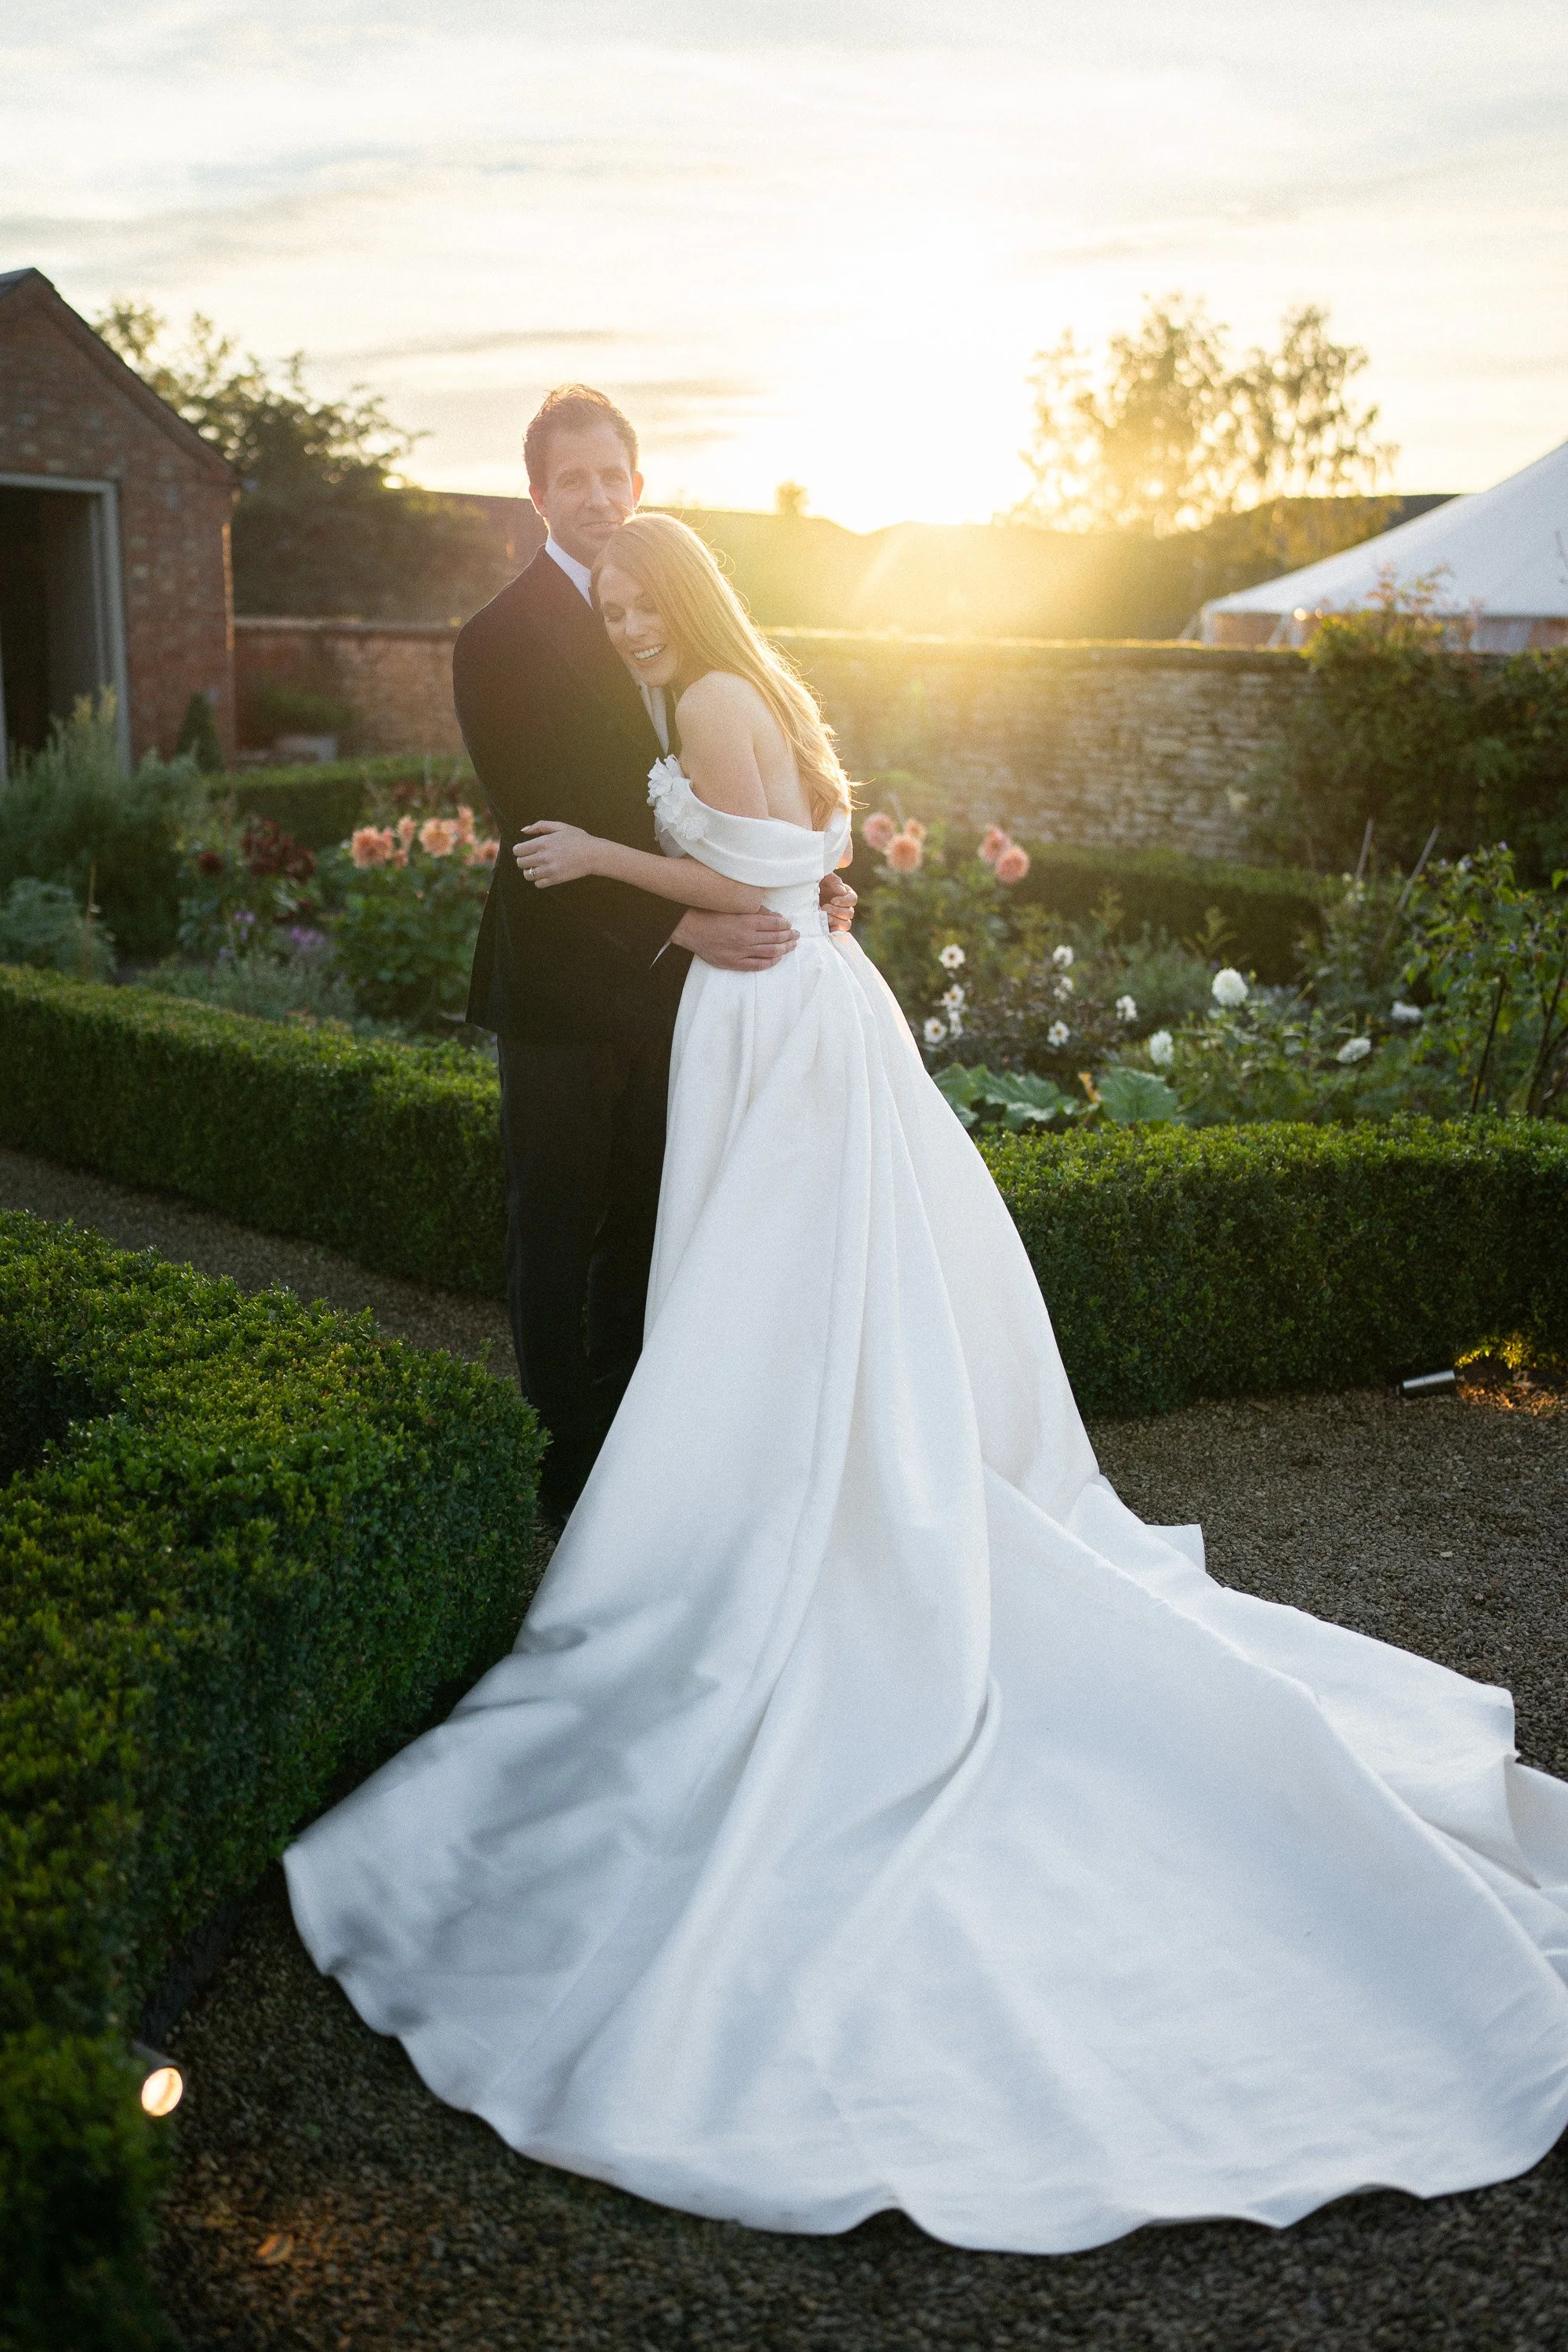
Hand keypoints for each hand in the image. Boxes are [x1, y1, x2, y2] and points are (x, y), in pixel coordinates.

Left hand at [515, 821, 600, 886]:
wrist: (594, 854)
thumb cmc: (577, 838)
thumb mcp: (560, 826)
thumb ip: (540, 826)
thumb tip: (523, 830)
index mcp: (543, 842)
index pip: (518, 850)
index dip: (519, 850)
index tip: (525, 850)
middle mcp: (543, 857)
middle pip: (520, 863)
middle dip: (524, 860)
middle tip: (532, 858)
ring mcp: (549, 870)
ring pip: (527, 874)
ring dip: (530, 871)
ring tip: (538, 867)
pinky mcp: (555, 879)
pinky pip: (537, 884)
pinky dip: (539, 880)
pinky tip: (545, 874)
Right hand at [671, 907, 799, 970]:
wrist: (688, 928)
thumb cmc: (709, 913)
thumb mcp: (732, 906)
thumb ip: (753, 910)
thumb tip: (772, 915)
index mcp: (747, 921)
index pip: (774, 923)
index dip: (785, 924)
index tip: (789, 924)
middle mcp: (747, 937)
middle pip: (775, 938)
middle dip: (789, 936)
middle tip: (796, 935)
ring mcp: (741, 951)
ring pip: (770, 952)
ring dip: (784, 949)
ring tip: (792, 946)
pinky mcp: (733, 962)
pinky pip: (757, 965)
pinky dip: (770, 962)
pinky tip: (777, 958)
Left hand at [820, 873, 856, 933]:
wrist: (803, 892)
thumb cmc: (815, 882)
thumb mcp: (825, 878)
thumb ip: (834, 882)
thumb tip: (842, 891)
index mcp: (846, 895)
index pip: (853, 900)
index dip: (844, 901)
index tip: (833, 900)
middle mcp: (845, 907)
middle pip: (849, 913)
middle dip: (837, 911)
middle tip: (824, 908)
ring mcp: (838, 918)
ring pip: (846, 925)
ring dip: (836, 922)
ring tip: (823, 917)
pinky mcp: (831, 926)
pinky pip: (837, 932)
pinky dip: (833, 932)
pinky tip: (826, 929)